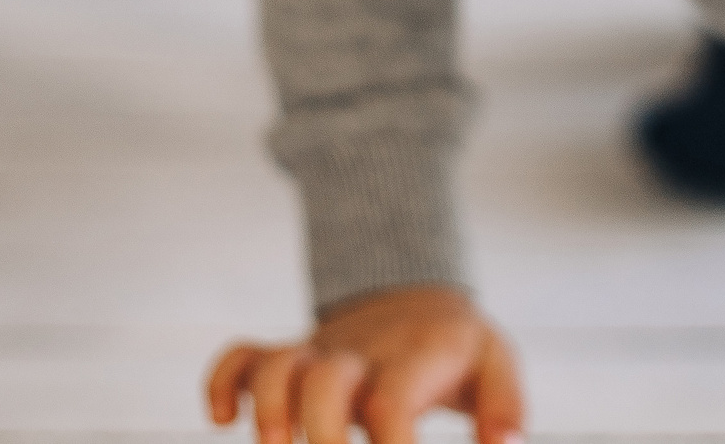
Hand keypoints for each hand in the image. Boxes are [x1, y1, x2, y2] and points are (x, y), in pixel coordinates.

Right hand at [205, 284, 524, 443]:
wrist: (417, 295)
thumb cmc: (457, 347)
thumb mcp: (495, 363)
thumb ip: (504, 404)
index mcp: (411, 360)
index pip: (393, 402)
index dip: (390, 442)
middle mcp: (358, 356)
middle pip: (323, 379)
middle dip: (316, 428)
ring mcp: (317, 352)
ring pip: (276, 363)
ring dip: (264, 404)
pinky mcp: (290, 354)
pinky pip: (241, 355)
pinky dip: (221, 379)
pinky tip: (220, 417)